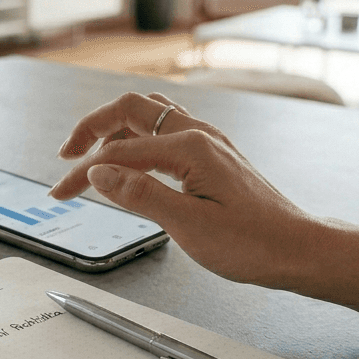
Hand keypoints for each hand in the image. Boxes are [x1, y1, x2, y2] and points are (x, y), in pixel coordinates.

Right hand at [49, 92, 320, 286]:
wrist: (298, 249)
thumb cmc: (254, 244)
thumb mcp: (190, 227)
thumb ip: (140, 195)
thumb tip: (100, 173)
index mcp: (191, 148)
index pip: (119, 151)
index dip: (83, 172)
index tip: (60, 193)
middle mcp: (199, 134)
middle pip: (130, 109)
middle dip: (92, 128)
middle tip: (66, 157)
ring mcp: (207, 142)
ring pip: (148, 115)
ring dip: (114, 130)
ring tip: (93, 158)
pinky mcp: (212, 155)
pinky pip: (165, 130)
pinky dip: (137, 139)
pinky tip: (131, 161)